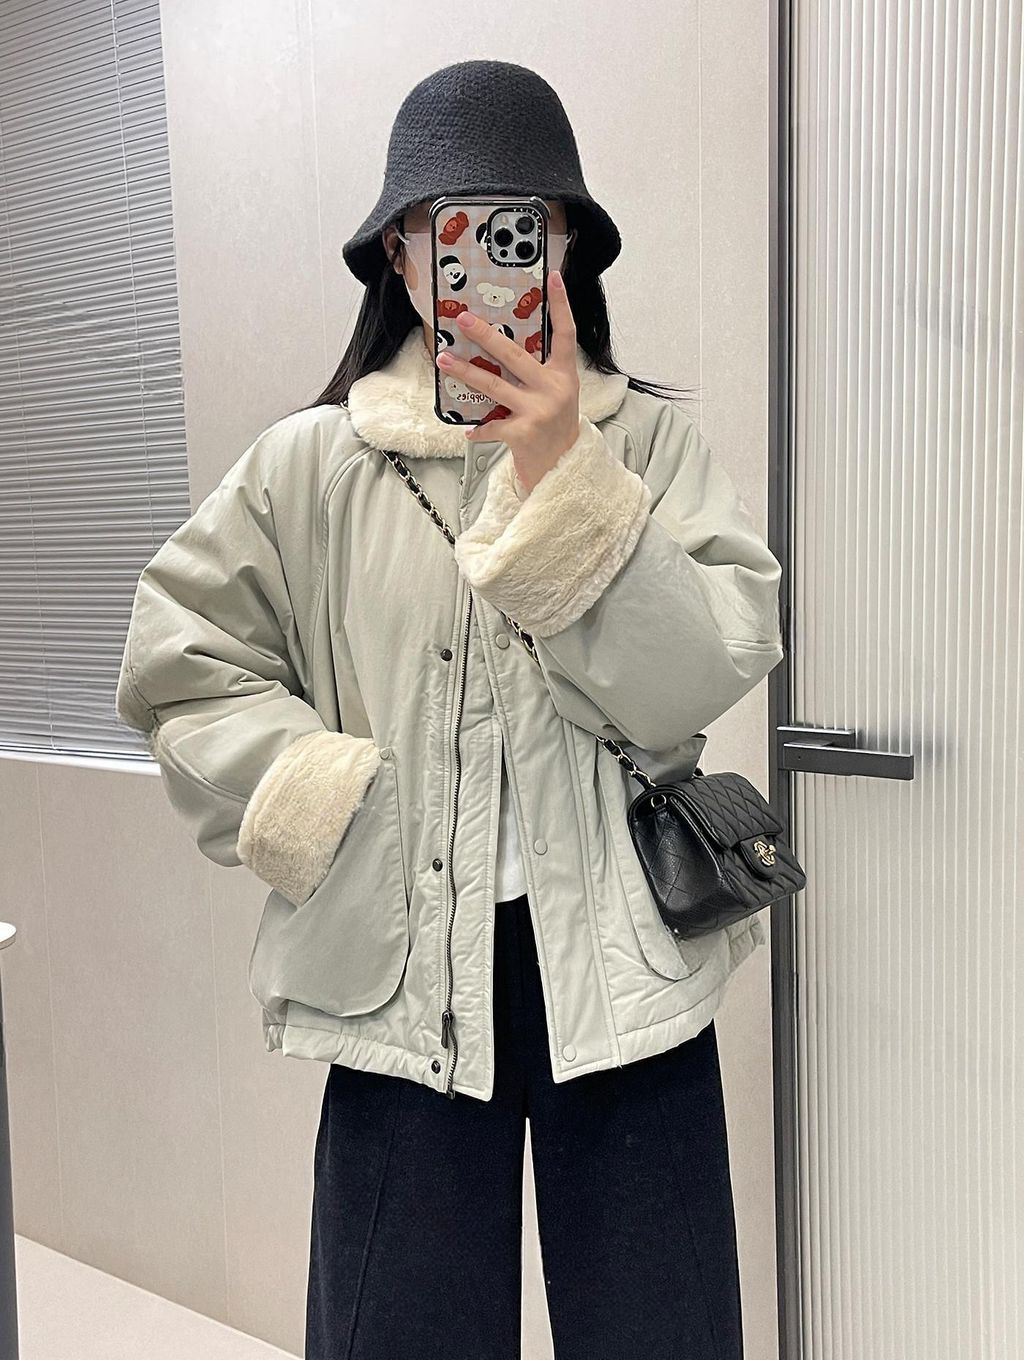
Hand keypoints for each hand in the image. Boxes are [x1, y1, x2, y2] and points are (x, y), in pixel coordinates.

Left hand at [434, 269, 580, 494]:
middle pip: (514, 355)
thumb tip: (501, 348)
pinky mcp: (522, 433)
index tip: (553, 277)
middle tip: (462, 319)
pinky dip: (479, 428)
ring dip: (465, 372)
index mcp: (565, 375)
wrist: (564, 469)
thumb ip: (539, 372)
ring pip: (494, 385)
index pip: (566, 333)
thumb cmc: (556, 427)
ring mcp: (538, 411)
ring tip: (445, 359)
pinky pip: (491, 424)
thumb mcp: (557, 394)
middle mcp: (553, 389)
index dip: (561, 304)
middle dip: (485, 335)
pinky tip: (468, 429)